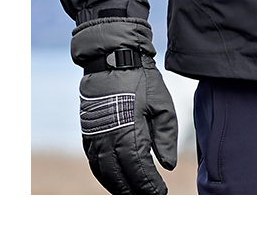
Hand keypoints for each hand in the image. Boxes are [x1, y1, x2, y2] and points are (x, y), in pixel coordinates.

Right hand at [71, 18, 177, 193]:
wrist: (112, 58)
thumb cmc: (141, 80)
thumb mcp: (162, 104)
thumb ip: (166, 137)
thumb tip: (168, 165)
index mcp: (129, 132)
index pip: (139, 170)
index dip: (150, 185)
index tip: (160, 192)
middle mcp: (109, 139)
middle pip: (121, 177)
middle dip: (135, 191)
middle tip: (149, 197)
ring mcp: (95, 138)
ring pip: (105, 173)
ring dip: (119, 187)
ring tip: (133, 194)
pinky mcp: (88, 134)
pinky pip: (95, 163)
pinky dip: (105, 176)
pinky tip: (116, 180)